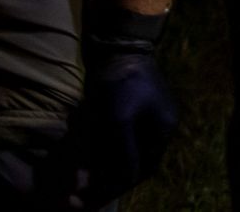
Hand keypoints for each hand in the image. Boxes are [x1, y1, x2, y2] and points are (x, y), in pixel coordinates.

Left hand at [43, 8, 178, 208]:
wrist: (118, 44)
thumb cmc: (120, 82)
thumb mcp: (118, 121)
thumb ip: (122, 153)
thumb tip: (120, 181)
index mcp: (162, 131)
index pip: (138, 171)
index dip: (111, 188)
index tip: (83, 200)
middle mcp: (159, 127)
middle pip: (133, 165)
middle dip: (105, 182)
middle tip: (77, 195)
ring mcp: (148, 116)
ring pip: (124, 154)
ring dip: (102, 169)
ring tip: (78, 181)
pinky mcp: (133, 108)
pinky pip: (119, 140)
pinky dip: (102, 153)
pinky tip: (86, 158)